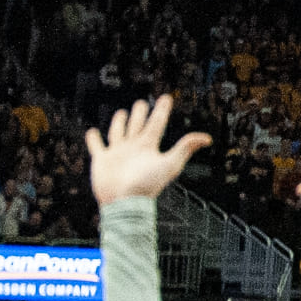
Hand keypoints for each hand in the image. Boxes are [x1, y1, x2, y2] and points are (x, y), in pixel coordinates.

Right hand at [82, 94, 210, 206]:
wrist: (125, 202)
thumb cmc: (148, 184)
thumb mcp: (170, 163)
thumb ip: (186, 147)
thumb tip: (207, 138)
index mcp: (148, 147)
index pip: (157, 123)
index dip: (162, 110)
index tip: (167, 98)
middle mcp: (133, 148)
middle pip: (137, 126)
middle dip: (139, 114)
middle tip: (141, 103)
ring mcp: (117, 154)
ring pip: (118, 132)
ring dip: (119, 122)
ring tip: (122, 113)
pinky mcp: (102, 160)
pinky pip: (96, 146)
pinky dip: (93, 139)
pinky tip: (92, 132)